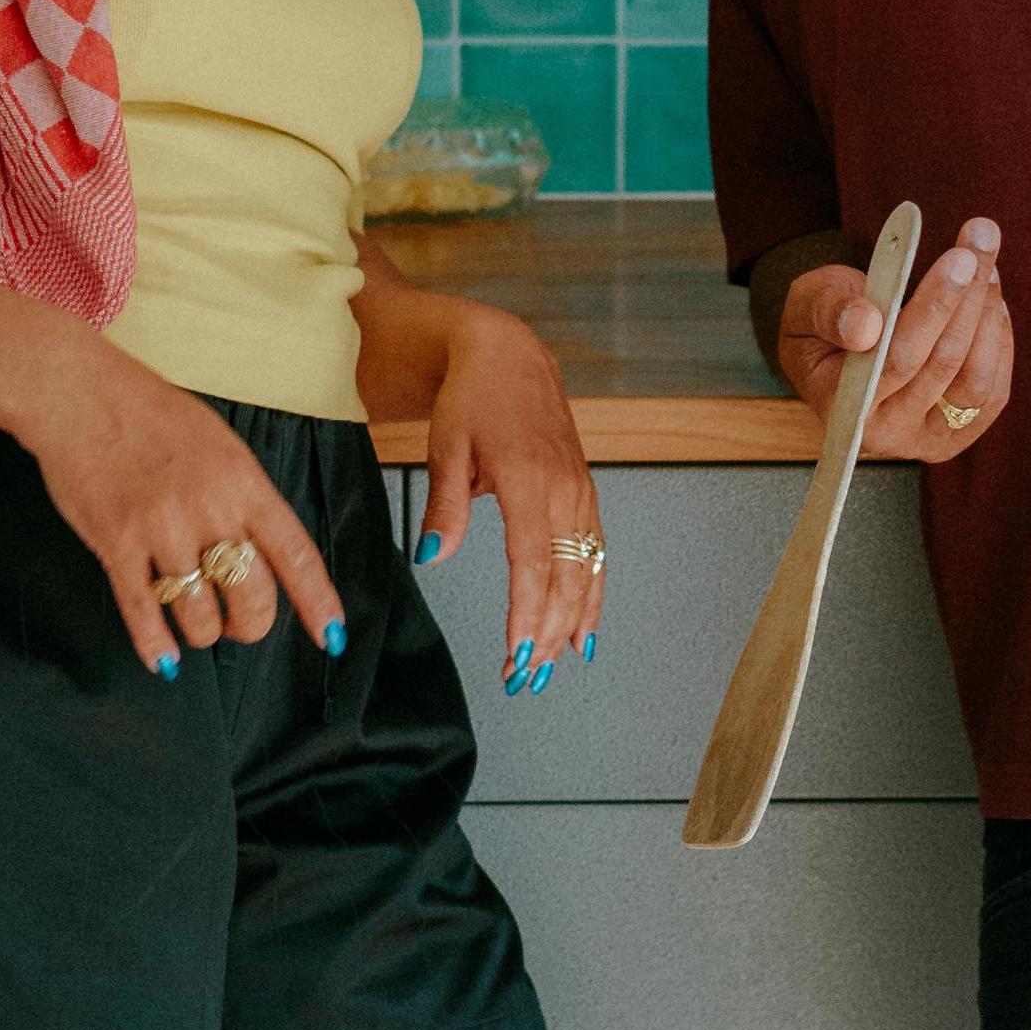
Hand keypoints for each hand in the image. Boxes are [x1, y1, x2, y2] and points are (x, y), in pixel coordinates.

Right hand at [12, 333, 344, 676]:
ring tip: (198, 624)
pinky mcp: (116, 545)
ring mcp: (161, 529)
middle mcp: (210, 508)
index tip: (331, 635)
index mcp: (243, 482)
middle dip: (252, 624)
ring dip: (203, 632)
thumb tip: (262, 551)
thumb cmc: (154, 416)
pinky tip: (163, 659)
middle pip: (251, 595)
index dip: (317, 600)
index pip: (295, 552)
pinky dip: (155, 644)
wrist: (83, 396)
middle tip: (240, 624)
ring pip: (199, 615)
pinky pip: (143, 613)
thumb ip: (243, 497)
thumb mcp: (220, 444)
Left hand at [411, 305, 604, 699]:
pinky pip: (597, 550)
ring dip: (573, 621)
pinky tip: (585, 626)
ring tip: (555, 665)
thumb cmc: (472, 395)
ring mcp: (579, 489)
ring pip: (587, 569)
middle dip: (549, 633)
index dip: (528, 615)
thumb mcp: (445, 443)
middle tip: (527, 677)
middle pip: (566, 576)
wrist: (508, 352)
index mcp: (527, 477)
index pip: (532, 562)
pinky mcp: (584, 489)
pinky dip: (594, 592)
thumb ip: (445, 503)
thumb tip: (434, 554)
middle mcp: (563, 487)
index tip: (519, 656)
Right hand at [778, 216, 1010, 461]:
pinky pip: (993, 390)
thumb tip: (866, 324)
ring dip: (987, 313)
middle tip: (982, 236)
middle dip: (968, 294)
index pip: (898, 358)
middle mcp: (887, 434)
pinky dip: (997, 338)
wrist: (836, 361)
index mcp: (843, 405)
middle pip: (942, 363)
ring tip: (985, 261)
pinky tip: (989, 297)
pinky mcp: (959, 433)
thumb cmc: (821, 324)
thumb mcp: (807, 303)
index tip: (959, 258)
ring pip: (976, 379)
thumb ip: (828, 310)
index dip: (933, 308)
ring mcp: (927, 438)